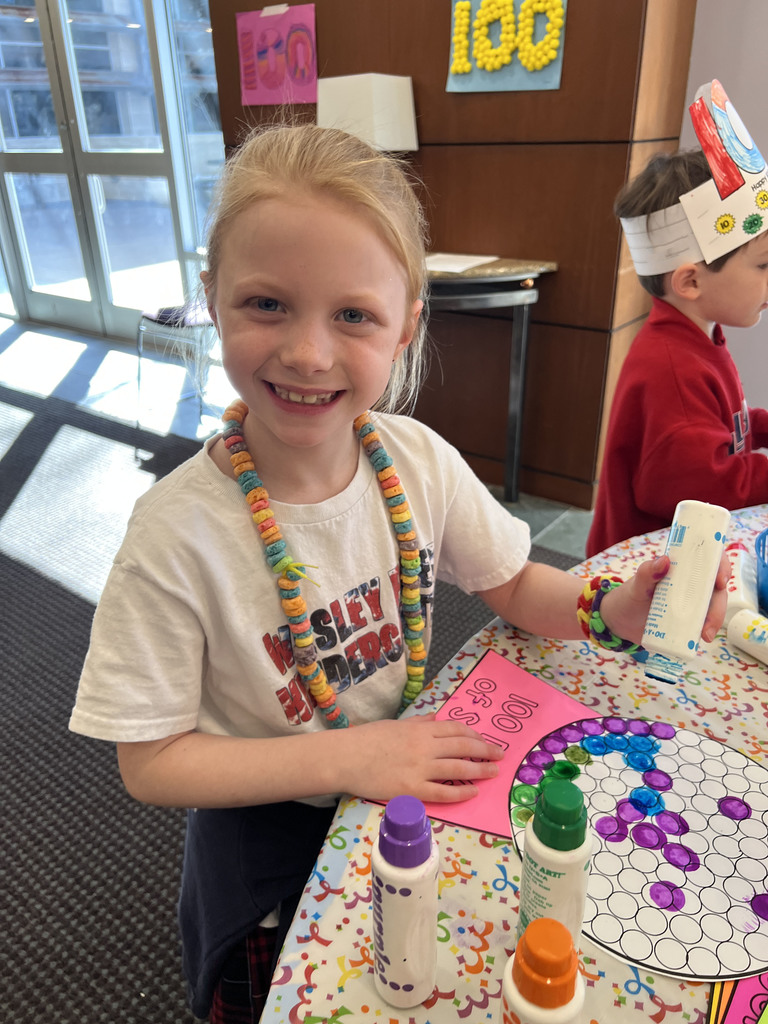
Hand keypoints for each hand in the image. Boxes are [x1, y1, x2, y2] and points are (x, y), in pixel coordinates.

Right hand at [340, 714, 504, 803]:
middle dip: (485, 751)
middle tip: (499, 755)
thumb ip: (416, 722)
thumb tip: (434, 718)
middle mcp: (424, 746)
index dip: (474, 735)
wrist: (345, 757)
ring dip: (480, 770)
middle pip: (463, 747)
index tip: (485, 740)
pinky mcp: (412, 789)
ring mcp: (419, 768)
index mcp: (419, 729)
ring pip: (458, 768)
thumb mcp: (393, 724)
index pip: (455, 730)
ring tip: (493, 773)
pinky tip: (472, 792)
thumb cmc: (365, 739)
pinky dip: (461, 792)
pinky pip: (443, 792)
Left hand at [600, 551, 730, 644]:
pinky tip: (701, 639)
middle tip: (710, 621)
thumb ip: (647, 572)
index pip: (708, 559)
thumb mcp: (636, 585)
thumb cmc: (629, 597)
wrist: (621, 622)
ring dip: (715, 620)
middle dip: (719, 604)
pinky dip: (706, 629)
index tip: (720, 581)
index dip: (720, 565)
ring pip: (713, 607)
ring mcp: (692, 602)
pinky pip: (704, 622)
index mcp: (681, 567)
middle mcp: (691, 583)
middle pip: (716, 588)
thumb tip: (665, 560)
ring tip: (704, 635)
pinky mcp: (690, 619)